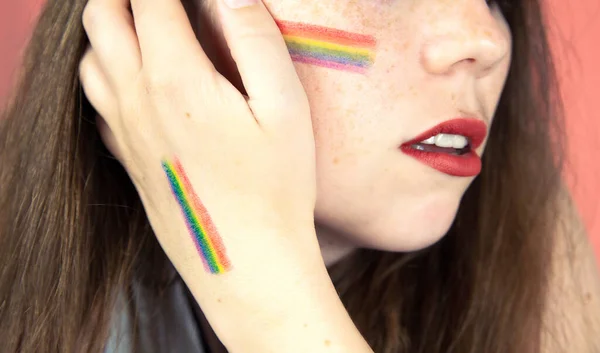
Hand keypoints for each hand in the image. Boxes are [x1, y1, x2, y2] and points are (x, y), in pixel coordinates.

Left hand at [79, 1, 370, 350]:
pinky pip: (96, 102)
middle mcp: (137, 101)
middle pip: (101, 16)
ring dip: (109, 27)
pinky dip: (106, 73)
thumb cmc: (276, 187)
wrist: (247, 262)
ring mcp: (125, 133)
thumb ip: (255, 38)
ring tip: (143, 23)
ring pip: (90, 58)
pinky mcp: (128, 160)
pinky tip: (136, 80)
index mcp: (176, 79)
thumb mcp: (284, 107)